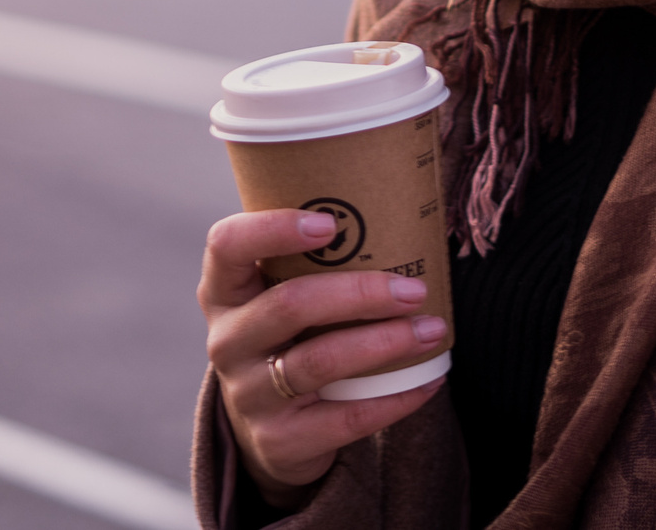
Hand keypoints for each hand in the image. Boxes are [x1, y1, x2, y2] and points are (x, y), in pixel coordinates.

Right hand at [198, 209, 447, 508]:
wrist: (270, 431)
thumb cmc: (288, 340)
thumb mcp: (277, 299)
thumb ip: (309, 264)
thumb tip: (400, 215)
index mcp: (223, 292)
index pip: (227, 246)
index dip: (272, 229)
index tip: (330, 225)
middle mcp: (227, 340)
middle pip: (290, 304)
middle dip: (360, 293)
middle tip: (413, 288)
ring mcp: (249, 394)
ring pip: (321, 361)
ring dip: (385, 343)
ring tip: (431, 329)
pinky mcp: (280, 440)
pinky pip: (346, 418)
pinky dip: (395, 397)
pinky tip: (428, 379)